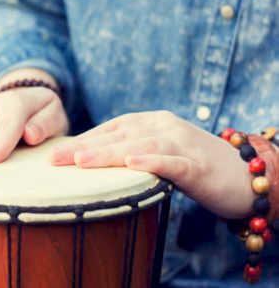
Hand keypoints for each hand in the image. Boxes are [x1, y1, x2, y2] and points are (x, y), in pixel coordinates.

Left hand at [50, 110, 253, 218]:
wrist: (244, 174)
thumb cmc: (194, 164)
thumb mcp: (158, 152)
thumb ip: (131, 151)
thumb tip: (92, 160)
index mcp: (152, 122)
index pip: (111, 129)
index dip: (83, 140)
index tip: (55, 153)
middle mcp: (164, 126)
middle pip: (118, 136)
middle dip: (83, 147)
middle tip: (53, 159)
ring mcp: (182, 144)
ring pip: (140, 146)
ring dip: (109, 153)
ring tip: (81, 160)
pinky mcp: (198, 166)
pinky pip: (173, 162)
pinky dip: (152, 162)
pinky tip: (132, 164)